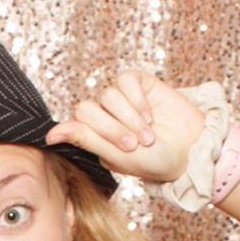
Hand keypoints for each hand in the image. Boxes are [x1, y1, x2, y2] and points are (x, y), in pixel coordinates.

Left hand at [46, 69, 207, 184]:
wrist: (191, 150)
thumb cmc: (155, 160)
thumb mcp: (118, 156)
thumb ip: (86, 140)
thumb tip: (49, 135)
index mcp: (93, 136)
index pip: (77, 124)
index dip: (99, 134)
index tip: (125, 147)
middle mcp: (103, 116)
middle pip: (88, 108)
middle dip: (112, 128)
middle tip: (136, 143)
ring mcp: (120, 99)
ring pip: (108, 95)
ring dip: (129, 117)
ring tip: (148, 133)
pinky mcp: (138, 83)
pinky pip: (125, 80)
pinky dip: (137, 99)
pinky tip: (150, 114)